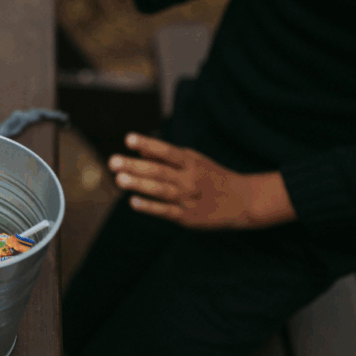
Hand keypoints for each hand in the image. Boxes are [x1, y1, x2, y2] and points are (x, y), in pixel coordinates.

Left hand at [108, 133, 297, 228]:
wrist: (242, 201)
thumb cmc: (211, 177)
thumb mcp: (194, 161)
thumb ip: (167, 157)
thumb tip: (140, 151)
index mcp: (190, 162)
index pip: (166, 151)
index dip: (147, 144)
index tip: (128, 138)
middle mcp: (189, 179)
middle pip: (159, 171)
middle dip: (134, 166)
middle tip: (113, 161)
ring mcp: (188, 198)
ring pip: (161, 190)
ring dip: (139, 185)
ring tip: (119, 179)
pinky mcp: (188, 217)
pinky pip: (166, 211)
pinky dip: (150, 207)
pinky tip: (134, 202)